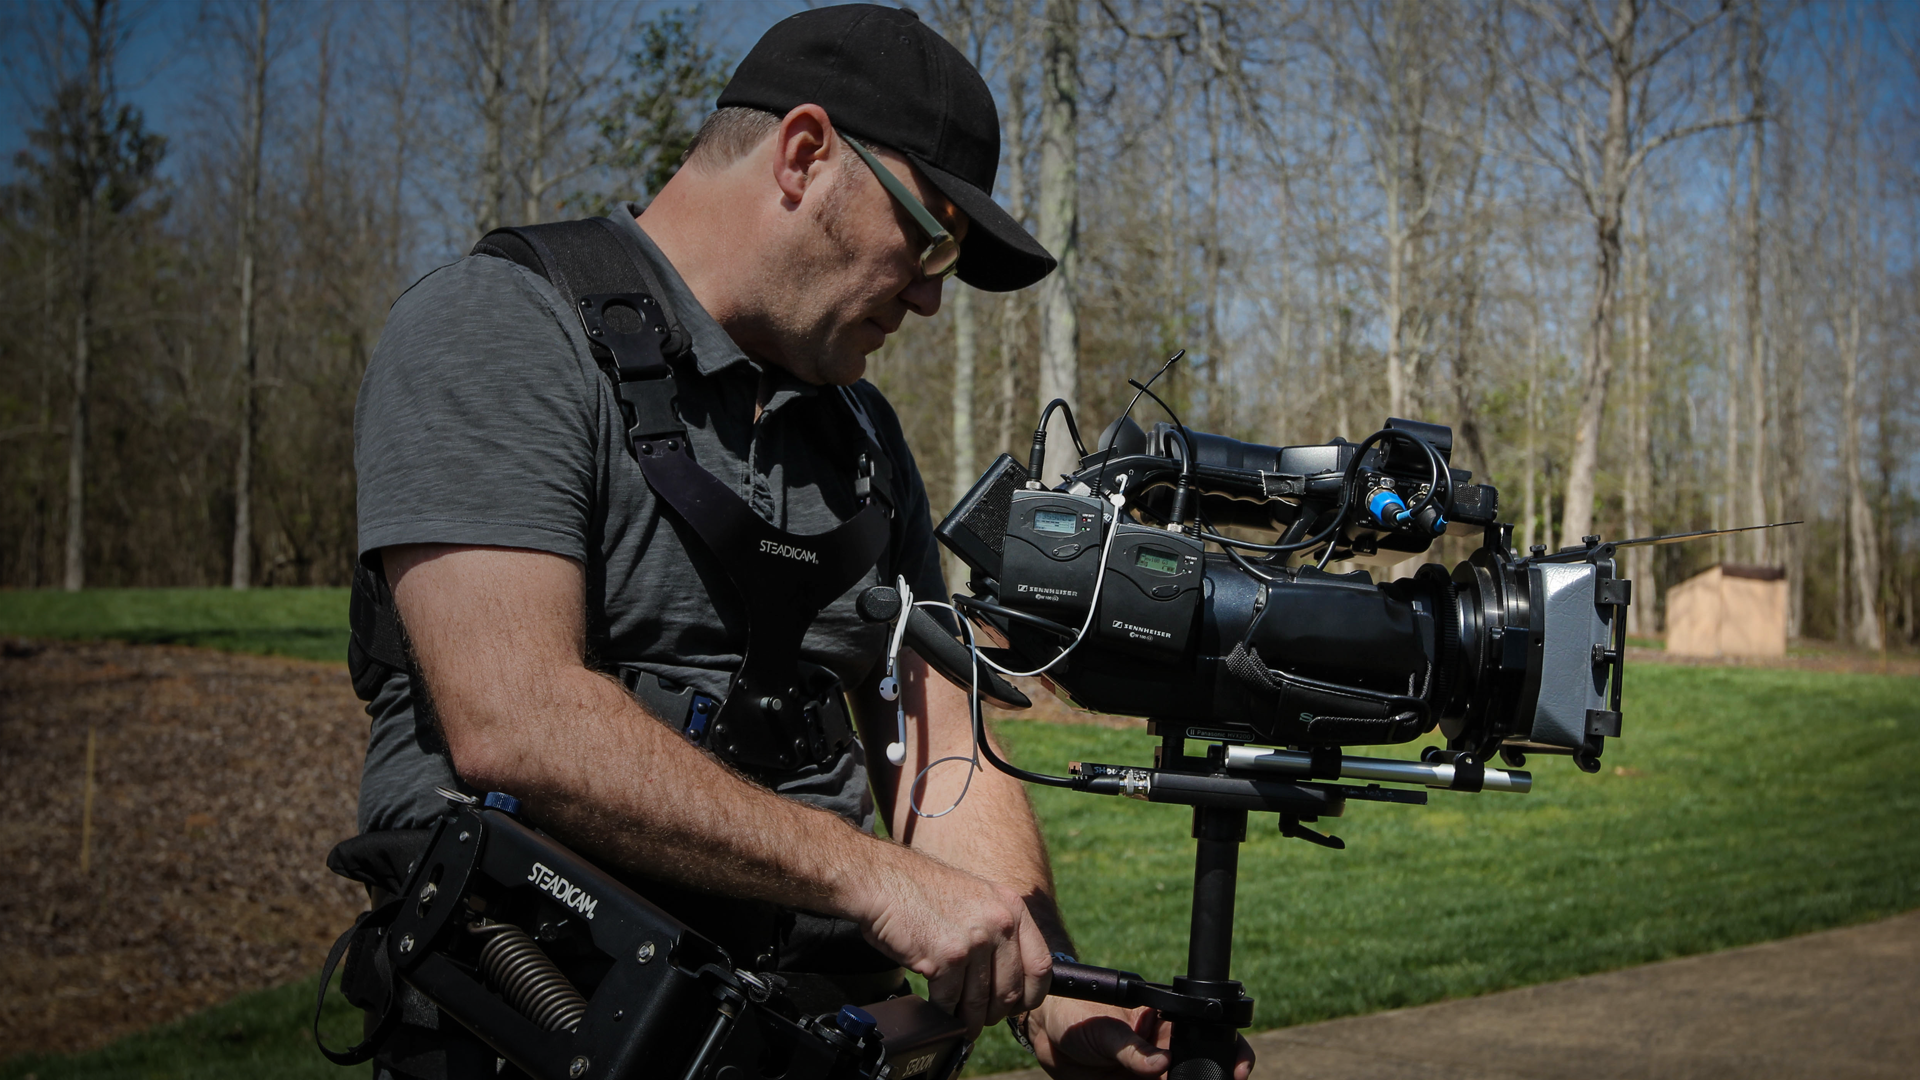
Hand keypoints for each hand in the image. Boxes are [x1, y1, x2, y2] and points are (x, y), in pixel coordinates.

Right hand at [851, 848, 1052, 1038]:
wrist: (883, 880)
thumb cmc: (922, 891)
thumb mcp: (977, 898)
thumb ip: (998, 929)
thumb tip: (1007, 971)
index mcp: (1012, 907)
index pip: (1041, 965)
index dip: (1032, 994)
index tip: (1019, 1005)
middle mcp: (1000, 923)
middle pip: (1011, 990)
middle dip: (996, 1013)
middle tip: (983, 1018)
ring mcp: (975, 941)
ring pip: (981, 1002)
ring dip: (970, 1019)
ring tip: (962, 1022)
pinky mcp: (947, 958)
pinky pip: (951, 1001)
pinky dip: (944, 1012)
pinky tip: (938, 1008)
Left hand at [1024, 998, 1255, 1079]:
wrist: (1045, 1035)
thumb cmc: (1074, 1016)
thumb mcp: (1103, 1029)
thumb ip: (1130, 1047)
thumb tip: (1161, 1063)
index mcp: (1164, 1024)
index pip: (1205, 1035)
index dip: (1227, 1052)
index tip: (1236, 1069)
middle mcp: (1163, 1051)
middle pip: (1199, 1069)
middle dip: (1208, 1077)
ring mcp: (1150, 1074)